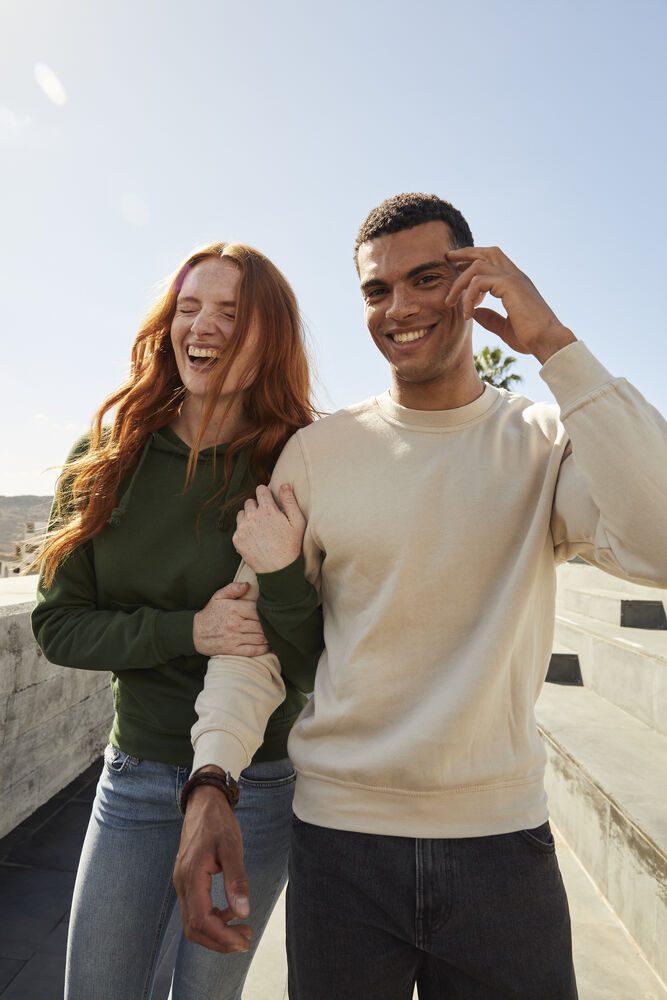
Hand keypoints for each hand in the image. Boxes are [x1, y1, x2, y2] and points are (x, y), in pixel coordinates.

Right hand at [174, 778, 251, 952]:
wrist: (203, 803)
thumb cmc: (218, 822)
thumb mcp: (233, 847)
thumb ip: (237, 879)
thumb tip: (243, 912)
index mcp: (191, 876)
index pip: (201, 920)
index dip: (222, 937)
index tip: (244, 941)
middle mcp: (182, 883)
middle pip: (194, 928)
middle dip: (220, 940)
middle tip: (246, 940)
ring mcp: (182, 883)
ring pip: (193, 921)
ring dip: (217, 931)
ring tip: (243, 927)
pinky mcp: (187, 881)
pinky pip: (195, 909)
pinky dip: (212, 918)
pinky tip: (230, 912)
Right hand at [193, 582, 269, 656]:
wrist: (195, 632)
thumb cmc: (211, 613)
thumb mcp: (218, 597)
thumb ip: (233, 588)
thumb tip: (247, 585)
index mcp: (233, 609)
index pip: (257, 610)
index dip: (266, 612)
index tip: (271, 612)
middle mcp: (234, 624)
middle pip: (261, 625)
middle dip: (269, 625)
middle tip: (275, 624)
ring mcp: (233, 638)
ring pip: (259, 638)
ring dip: (269, 637)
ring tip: (273, 634)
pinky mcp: (232, 650)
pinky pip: (253, 650)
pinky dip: (263, 649)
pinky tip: (267, 645)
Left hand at [233, 484, 305, 573]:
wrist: (279, 570)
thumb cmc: (292, 546)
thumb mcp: (297, 522)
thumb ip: (289, 501)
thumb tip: (284, 484)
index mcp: (268, 509)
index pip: (260, 489)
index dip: (266, 494)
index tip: (269, 502)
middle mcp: (252, 516)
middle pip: (250, 501)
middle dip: (257, 507)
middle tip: (266, 519)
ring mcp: (243, 528)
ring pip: (242, 513)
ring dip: (249, 517)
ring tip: (260, 528)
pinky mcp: (237, 539)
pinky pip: (238, 527)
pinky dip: (244, 530)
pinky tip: (255, 538)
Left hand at [446, 246, 576, 364]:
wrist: (547, 341)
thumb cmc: (531, 338)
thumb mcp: (505, 327)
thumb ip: (491, 319)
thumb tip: (476, 313)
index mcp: (516, 283)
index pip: (494, 261)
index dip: (474, 261)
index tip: (457, 269)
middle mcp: (515, 276)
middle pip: (487, 252)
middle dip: (466, 253)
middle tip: (448, 258)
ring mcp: (513, 278)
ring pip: (477, 267)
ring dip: (459, 283)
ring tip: (450, 302)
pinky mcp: (509, 285)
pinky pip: (478, 282)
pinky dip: (468, 297)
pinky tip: (468, 313)